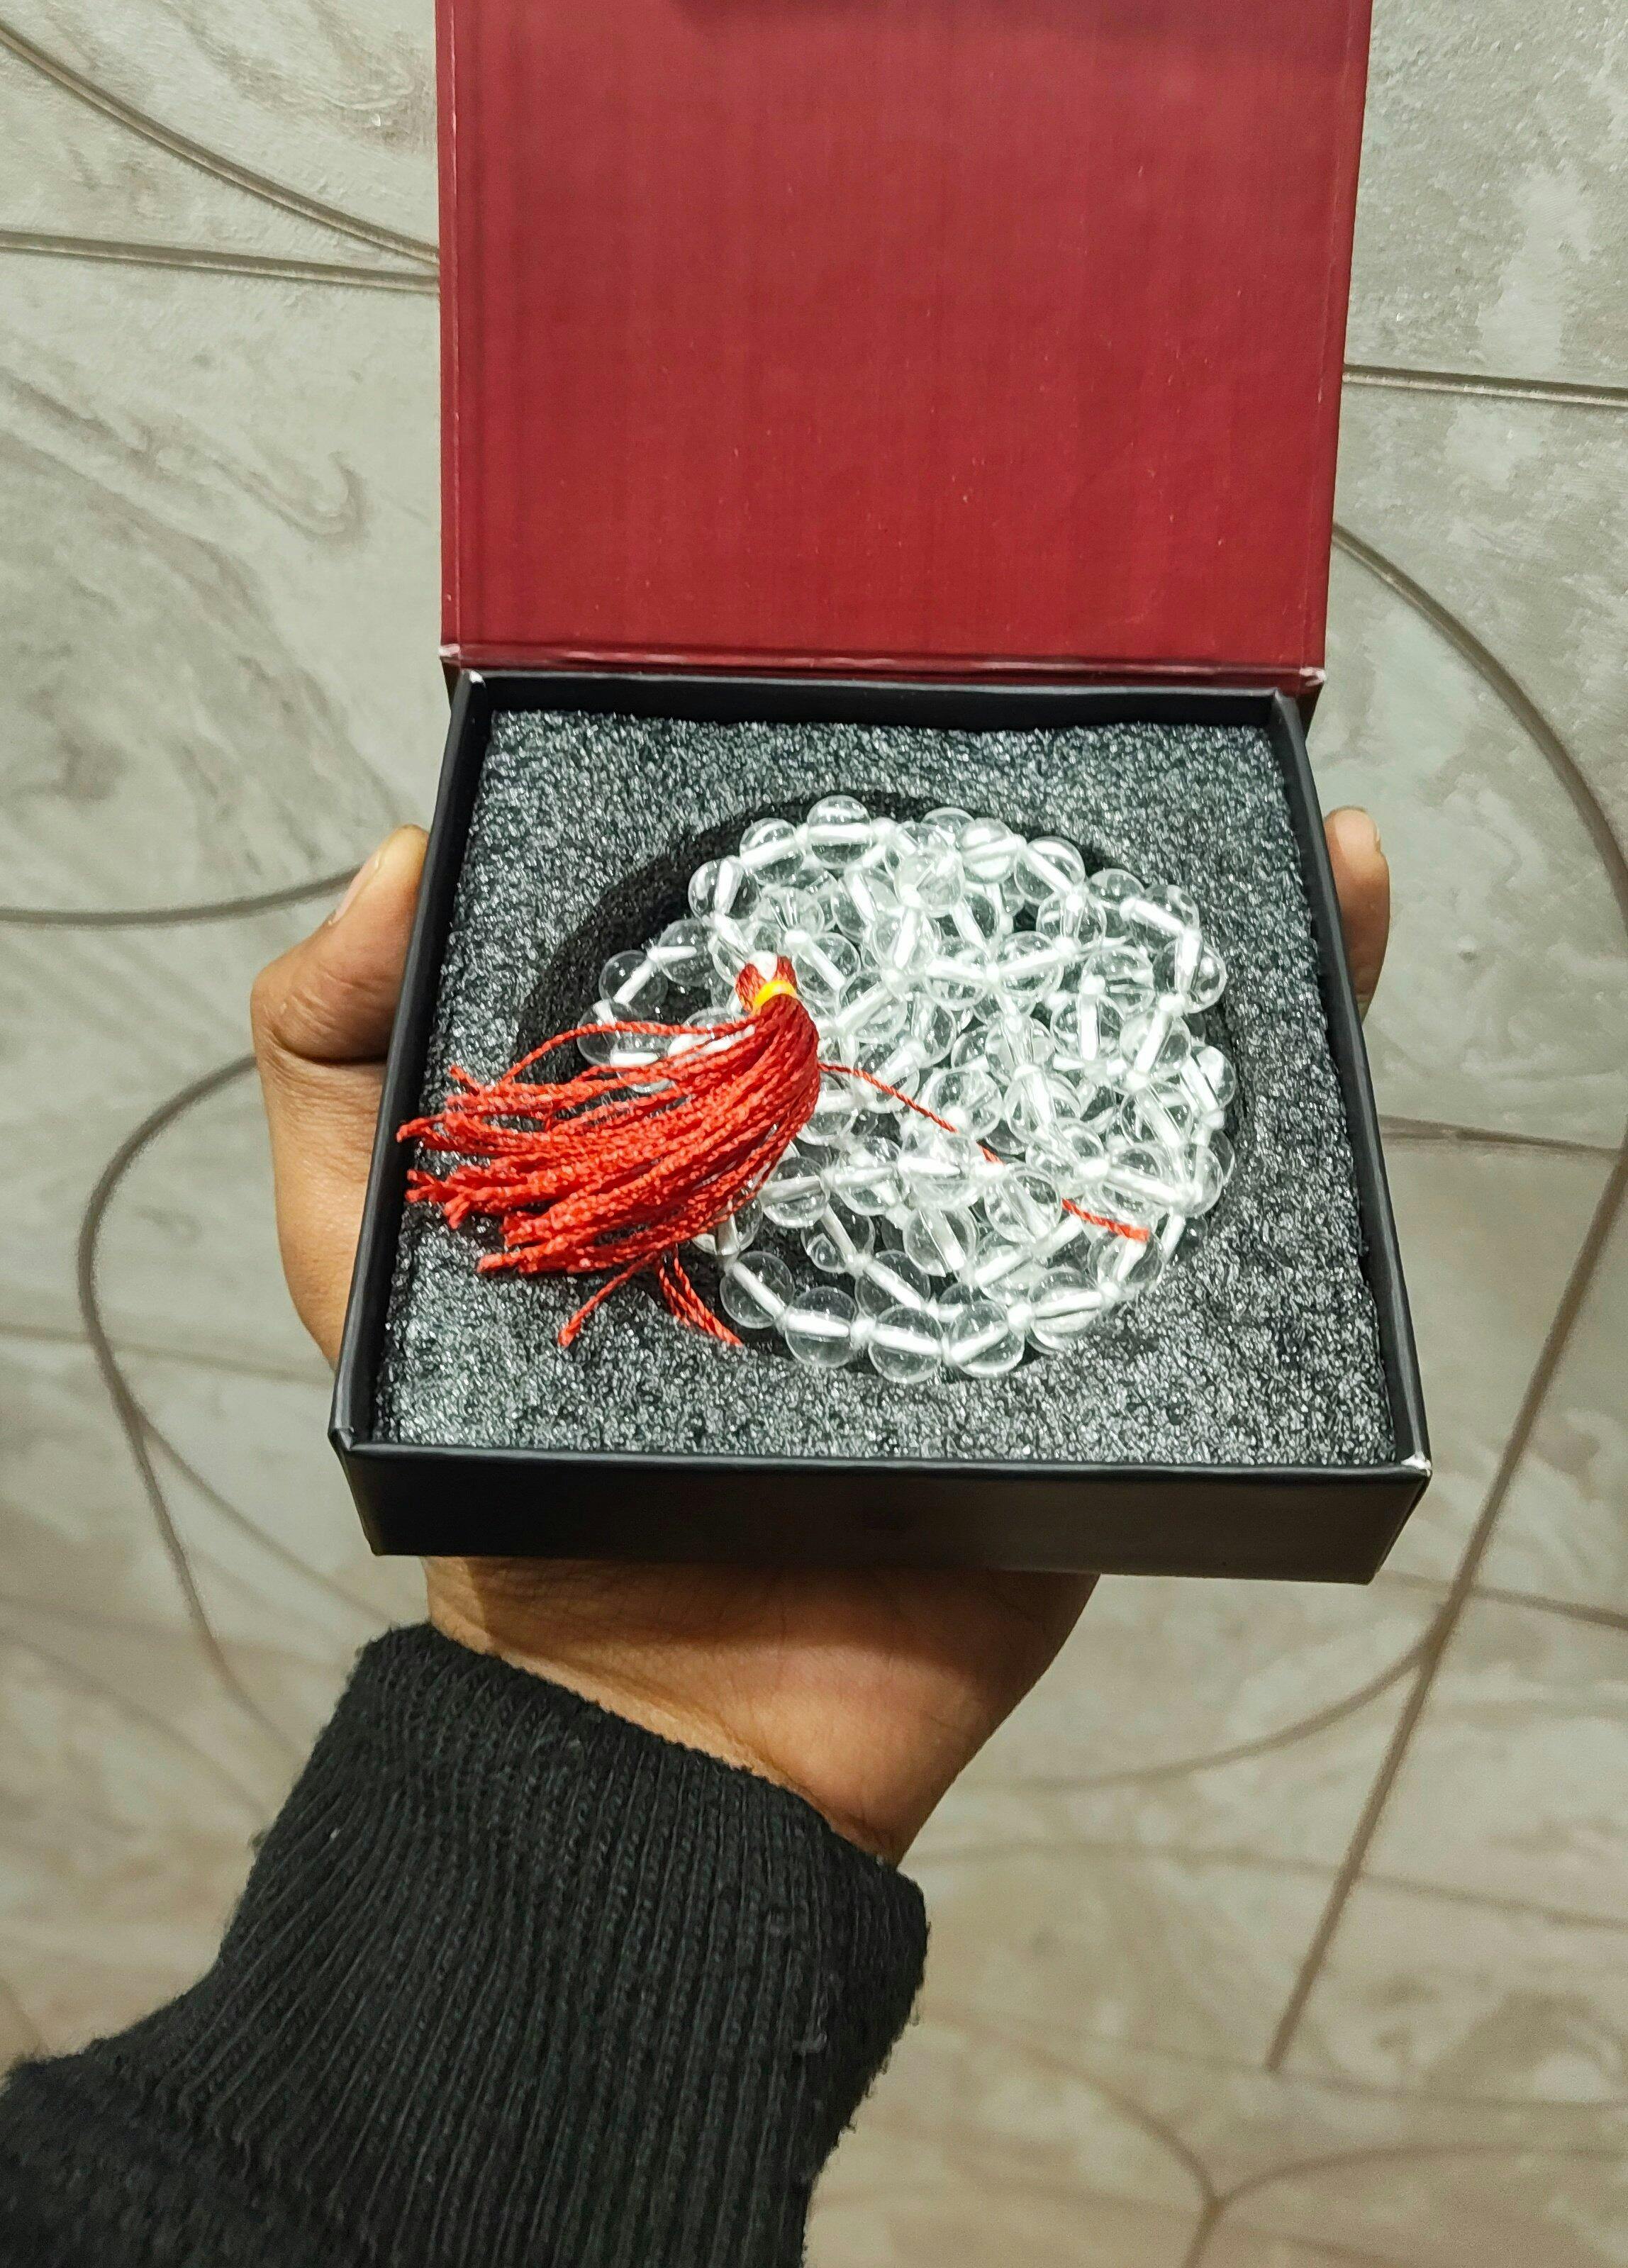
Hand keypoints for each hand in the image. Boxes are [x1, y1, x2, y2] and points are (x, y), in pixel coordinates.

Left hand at [253, 809, 1389, 1861]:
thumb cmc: (502, 1469)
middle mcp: (865, 1141)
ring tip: (1264, 804)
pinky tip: (1335, 911)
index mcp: (727, 1101)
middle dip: (1057, 847)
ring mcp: (986, 1222)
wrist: (669, 1710)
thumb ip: (338, 1052)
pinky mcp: (1090, 1316)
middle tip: (1115, 733)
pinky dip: (1298, 1050)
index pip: (811, 920)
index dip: (861, 810)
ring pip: (1117, 1045)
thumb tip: (402, 847)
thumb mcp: (363, 1238)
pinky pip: (1202, 1178)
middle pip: (983, 962)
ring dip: (1212, 923)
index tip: (913, 693)